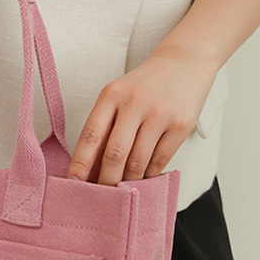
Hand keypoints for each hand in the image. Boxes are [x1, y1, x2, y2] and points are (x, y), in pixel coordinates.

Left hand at [67, 45, 217, 184]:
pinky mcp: (181, 124)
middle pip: (115, 154)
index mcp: (112, 95)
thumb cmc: (145, 84)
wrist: (186, 61)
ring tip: (122, 192)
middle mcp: (135, 103)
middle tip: (101, 198)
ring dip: (128, 182)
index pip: (91, 135)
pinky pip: (160, 160)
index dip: (80, 163)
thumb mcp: (119, 94)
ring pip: (138, 162)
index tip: (73, 184)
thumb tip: (91, 167)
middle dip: (105, 181)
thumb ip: (106, 125)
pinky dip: (149, 175)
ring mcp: (160, 114)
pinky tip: (143, 180)